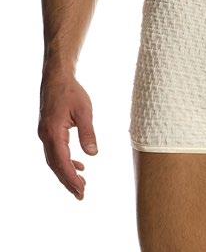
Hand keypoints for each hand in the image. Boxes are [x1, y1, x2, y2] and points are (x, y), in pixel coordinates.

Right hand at [38, 72, 97, 199]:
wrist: (56, 78)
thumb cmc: (71, 91)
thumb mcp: (84, 111)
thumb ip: (88, 133)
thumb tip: (93, 154)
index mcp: (53, 132)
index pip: (62, 162)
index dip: (71, 178)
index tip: (81, 191)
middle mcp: (45, 136)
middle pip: (55, 165)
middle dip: (68, 181)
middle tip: (81, 195)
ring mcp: (45, 134)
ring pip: (54, 160)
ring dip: (66, 173)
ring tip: (81, 184)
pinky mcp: (48, 131)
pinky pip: (55, 152)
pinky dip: (65, 161)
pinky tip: (78, 165)